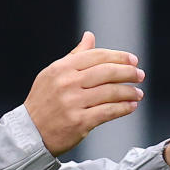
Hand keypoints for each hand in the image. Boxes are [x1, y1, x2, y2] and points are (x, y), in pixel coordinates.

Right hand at [24, 32, 144, 155]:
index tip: (133, 60)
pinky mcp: (79, 122)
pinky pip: (108, 111)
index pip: (97, 56)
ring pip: (110, 92)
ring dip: (129, 92)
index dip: (119, 56)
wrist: (29, 133)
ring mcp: (73, 103)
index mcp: (62, 68)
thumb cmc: (44, 101)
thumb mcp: (53, 74)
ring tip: (138, 93)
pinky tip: (131, 106)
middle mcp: (67, 83)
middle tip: (140, 75)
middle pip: (107, 72)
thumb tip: (90, 36)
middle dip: (128, 72)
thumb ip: (74, 55)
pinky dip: (123, 108)